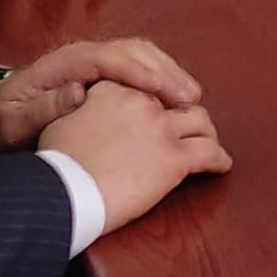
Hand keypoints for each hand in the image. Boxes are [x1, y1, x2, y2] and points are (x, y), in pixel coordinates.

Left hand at [0, 39, 202, 147]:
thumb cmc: (2, 124)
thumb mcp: (13, 122)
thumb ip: (44, 107)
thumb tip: (80, 92)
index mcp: (63, 63)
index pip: (108, 58)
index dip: (138, 72)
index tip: (162, 90)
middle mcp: (82, 55)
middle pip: (131, 50)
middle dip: (164, 70)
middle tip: (189, 97)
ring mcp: (93, 62)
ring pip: (138, 55)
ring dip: (167, 71)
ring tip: (190, 97)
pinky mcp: (100, 74)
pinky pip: (135, 67)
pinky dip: (159, 78)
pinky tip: (173, 98)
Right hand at [36, 78, 233, 230]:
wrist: (62, 190)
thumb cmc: (55, 164)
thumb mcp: (60, 121)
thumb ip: (77, 105)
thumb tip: (77, 96)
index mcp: (114, 90)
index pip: (145, 85)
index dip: (155, 95)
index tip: (160, 105)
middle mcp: (141, 102)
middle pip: (175, 100)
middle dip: (184, 110)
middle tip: (189, 124)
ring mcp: (161, 128)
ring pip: (199, 121)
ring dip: (206, 131)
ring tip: (208, 141)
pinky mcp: (174, 158)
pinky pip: (209, 154)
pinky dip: (219, 159)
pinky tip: (222, 166)